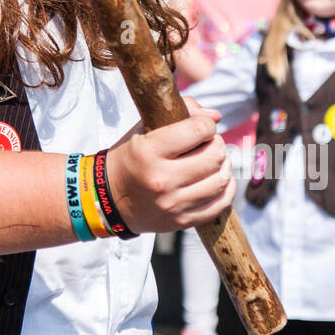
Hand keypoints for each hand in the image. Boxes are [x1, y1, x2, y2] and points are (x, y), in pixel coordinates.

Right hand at [106, 97, 234, 233]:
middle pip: (214, 155)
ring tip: (213, 161)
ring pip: (221, 180)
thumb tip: (216, 117)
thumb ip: (180, 113)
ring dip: (223, 166)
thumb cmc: (130, 158)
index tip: (201, 127)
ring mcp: (173, 204)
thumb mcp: (144, 129)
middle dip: (216, 144)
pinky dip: (225, 189)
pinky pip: (220, 204)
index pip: (198, 130)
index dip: (206, 124)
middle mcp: (162, 179)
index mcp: (149, 151)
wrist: (109, 199)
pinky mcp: (182, 221)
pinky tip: (217, 179)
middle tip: (208, 144)